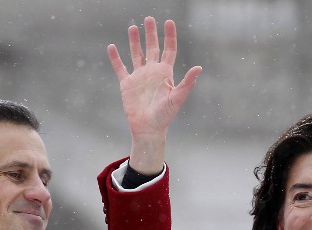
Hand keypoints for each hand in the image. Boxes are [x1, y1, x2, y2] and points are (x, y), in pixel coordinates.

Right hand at [107, 16, 201, 173]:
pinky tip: (112, 47)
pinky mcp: (127, 84)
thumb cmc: (165, 116)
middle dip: (151, 33)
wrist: (148, 129)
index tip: (168, 22)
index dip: (169, 36)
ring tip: (132, 27)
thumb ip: (187, 83)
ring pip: (136, 54)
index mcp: (165, 73)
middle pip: (152, 47)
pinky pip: (120, 68)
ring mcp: (139, 77)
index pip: (168, 50)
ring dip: (134, 41)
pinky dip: (115, 58)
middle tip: (149, 19)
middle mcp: (152, 72)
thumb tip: (199, 68)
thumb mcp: (177, 98)